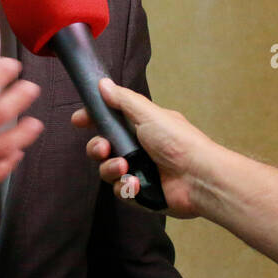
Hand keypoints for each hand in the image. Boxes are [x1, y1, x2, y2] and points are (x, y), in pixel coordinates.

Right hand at [75, 78, 214, 218]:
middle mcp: (139, 148)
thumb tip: (103, 83)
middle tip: (104, 148)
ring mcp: (140, 171)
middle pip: (103, 147)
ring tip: (125, 168)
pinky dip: (126, 187)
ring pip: (108, 171)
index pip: (109, 120)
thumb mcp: (149, 114)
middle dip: (97, 148)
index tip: (78, 120)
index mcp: (141, 126)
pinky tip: (136, 184)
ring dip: (111, 169)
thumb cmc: (179, 141)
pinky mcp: (142, 194)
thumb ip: (123, 100)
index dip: (92, 120)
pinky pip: (120, 191)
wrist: (199, 177)